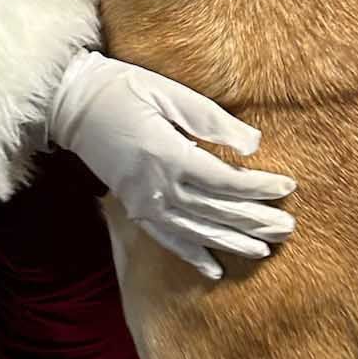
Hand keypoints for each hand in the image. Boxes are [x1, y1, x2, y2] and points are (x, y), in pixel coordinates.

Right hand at [48, 51, 294, 280]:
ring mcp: (141, 201)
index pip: (224, 179)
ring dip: (230, 243)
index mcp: (167, 154)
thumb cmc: (121, 89)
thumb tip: (254, 144)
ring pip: (195, 230)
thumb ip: (211, 119)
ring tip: (264, 251)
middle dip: (254, 221)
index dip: (258, 187)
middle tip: (288, 229)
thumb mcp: (168, 92)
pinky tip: (213, 269)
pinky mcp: (131, 207)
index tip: (287, 187)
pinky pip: (165, 238)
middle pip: (215, 210)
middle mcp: (155, 185)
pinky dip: (190, 255)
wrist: (69, 104)